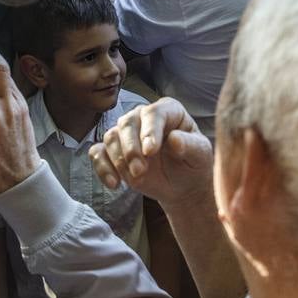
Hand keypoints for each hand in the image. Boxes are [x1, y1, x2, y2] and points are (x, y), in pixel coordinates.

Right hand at [89, 98, 213, 207]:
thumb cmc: (193, 164)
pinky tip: (114, 184)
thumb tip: (174, 139)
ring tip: (135, 180)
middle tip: (140, 171)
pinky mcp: (113, 151)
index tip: (150, 152)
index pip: (153, 113)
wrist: (182, 185)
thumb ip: (189, 145)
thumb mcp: (200, 155)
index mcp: (168, 111)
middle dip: (131, 149)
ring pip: (111, 137)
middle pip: (127, 123)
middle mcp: (143, 117)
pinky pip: (98, 153)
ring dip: (119, 160)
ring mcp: (127, 134)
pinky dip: (102, 168)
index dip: (149, 131)